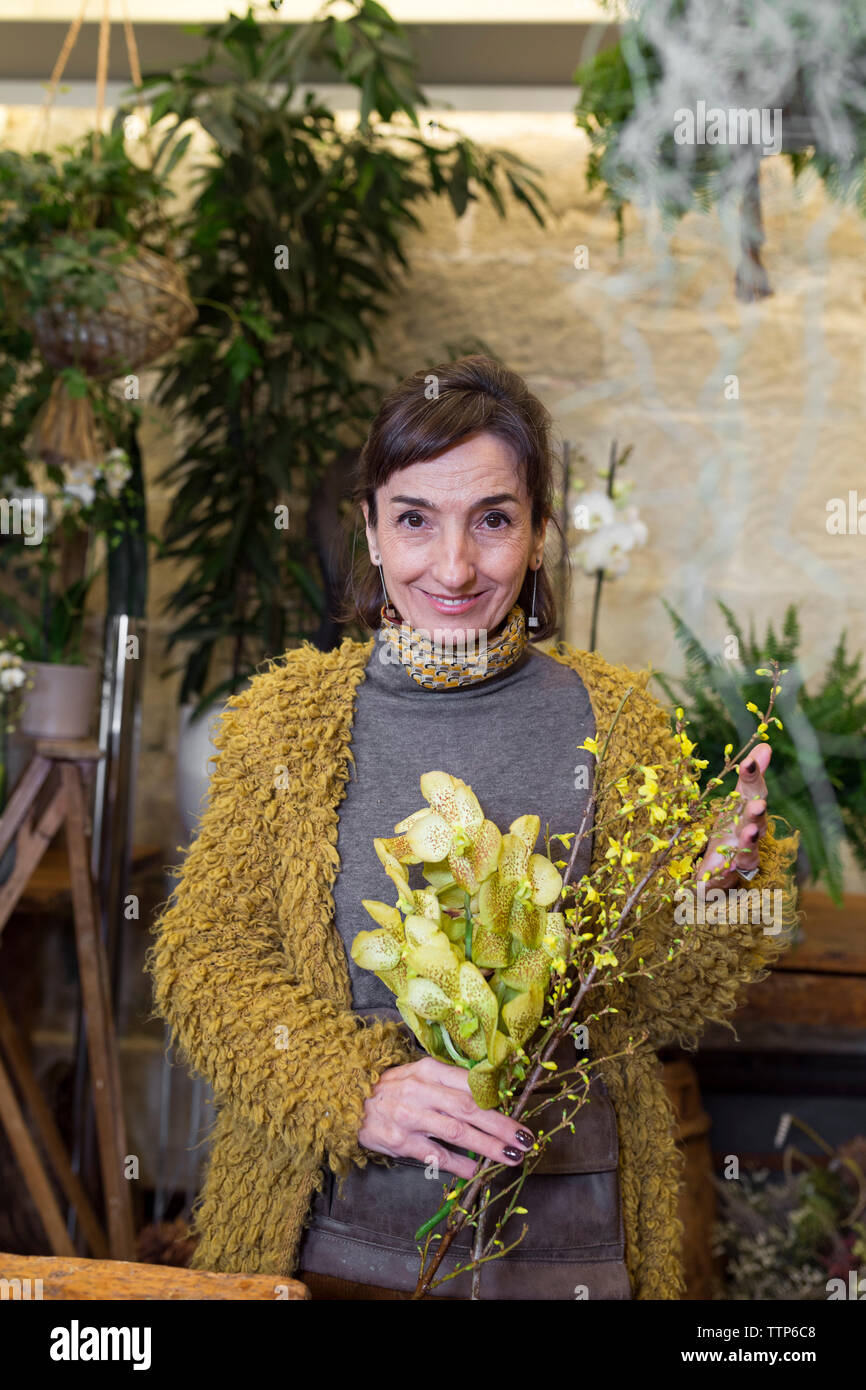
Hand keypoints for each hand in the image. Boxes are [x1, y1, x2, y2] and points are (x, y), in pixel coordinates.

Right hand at [358, 1056, 533, 1179]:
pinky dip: (459, 1164)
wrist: (345, 1100)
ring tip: (510, 1156)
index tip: (521, 1109)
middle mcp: (421, 1090)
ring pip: (458, 1132)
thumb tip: (489, 1097)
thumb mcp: (418, 1073)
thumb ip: (448, 1082)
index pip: (470, 1082)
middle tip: (526, 1139)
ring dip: (488, 1146)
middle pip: (470, 1108)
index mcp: (429, 1070)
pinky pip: (436, 1155)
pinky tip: (477, 1171)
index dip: (498, 1097)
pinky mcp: (400, 1141)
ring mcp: (410, 1117)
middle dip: (502, 1125)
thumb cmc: (391, 1088)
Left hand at [695, 744, 770, 891]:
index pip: (753, 790)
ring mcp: (741, 854)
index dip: (753, 776)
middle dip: (757, 813)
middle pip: (756, 821)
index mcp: (748, 810)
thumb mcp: (736, 799)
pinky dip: (727, 871)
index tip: (749, 761)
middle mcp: (750, 831)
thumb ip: (749, 777)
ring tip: (749, 833)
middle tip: (759, 805)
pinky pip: (728, 874)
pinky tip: (726, 868)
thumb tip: (765, 744)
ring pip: (749, 849)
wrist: (721, 867)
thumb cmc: (731, 827)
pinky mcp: (727, 874)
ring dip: (749, 841)